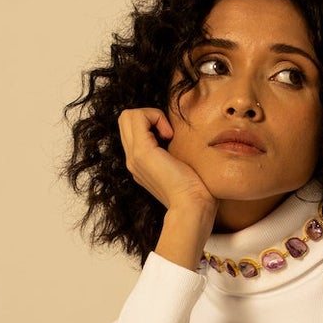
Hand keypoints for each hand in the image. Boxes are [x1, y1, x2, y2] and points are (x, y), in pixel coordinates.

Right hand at [118, 106, 217, 221]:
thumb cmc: (195, 191)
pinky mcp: (141, 152)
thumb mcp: (180, 167)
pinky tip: (169, 135)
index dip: (151, 123)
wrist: (192, 207)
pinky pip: (137, 116)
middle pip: (126, 120)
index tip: (172, 137)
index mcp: (140, 163)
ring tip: (168, 134)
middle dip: (149, 116)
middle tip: (169, 133)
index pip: (132, 129)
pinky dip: (155, 116)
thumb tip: (180, 138)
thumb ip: (173, 154)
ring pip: (128, 116)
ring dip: (151, 115)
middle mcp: (132, 159)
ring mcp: (134, 156)